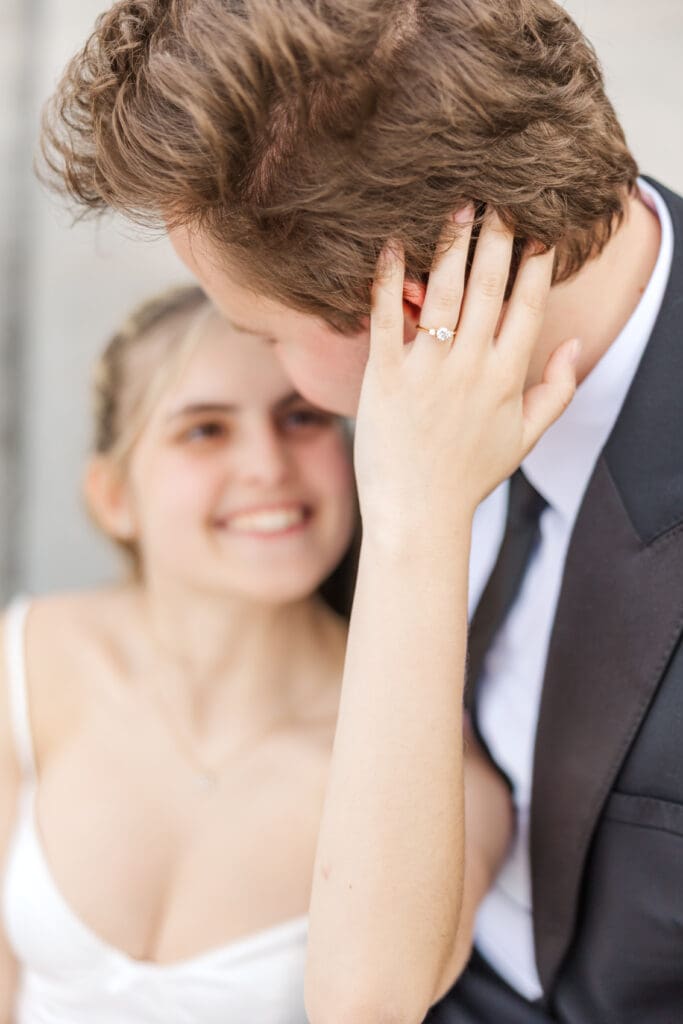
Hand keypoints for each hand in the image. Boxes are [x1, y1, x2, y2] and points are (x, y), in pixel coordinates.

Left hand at [354, 208, 578, 545]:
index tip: (538, 221)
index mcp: (506, 376)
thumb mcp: (525, 437)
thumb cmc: (469, 475)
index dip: (536, 259)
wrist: (419, 514)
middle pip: (490, 285)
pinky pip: (387, 317)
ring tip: (455, 202)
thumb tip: (574, 344)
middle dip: (497, 235)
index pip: (528, 303)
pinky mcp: (386, 376)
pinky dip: (389, 279)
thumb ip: (556, 390)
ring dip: (451, 243)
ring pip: (444, 292)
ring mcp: (428, 370)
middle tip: (498, 192)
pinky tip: (393, 243)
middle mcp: (472, 366)